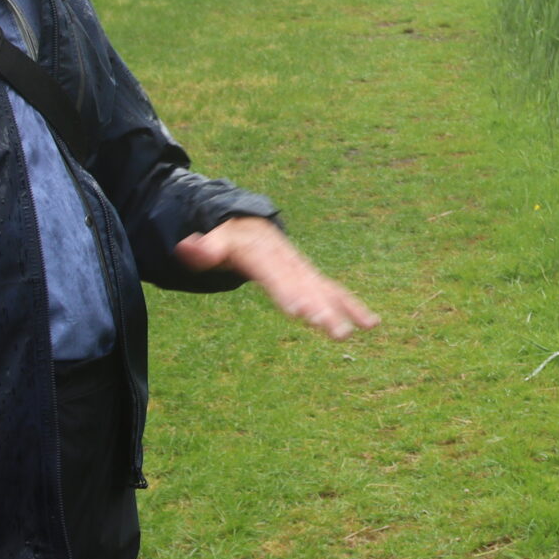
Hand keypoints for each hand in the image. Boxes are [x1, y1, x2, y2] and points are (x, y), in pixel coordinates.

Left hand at [176, 217, 379, 340]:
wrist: (250, 224)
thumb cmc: (228, 237)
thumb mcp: (214, 240)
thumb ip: (204, 247)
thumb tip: (186, 247)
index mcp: (265, 253)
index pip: (276, 276)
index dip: (288, 292)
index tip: (300, 311)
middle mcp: (289, 261)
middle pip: (305, 286)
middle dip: (319, 308)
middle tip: (332, 330)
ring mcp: (303, 269)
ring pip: (323, 290)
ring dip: (338, 312)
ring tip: (350, 334)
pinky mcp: (311, 278)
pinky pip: (334, 291)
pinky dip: (352, 306)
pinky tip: (371, 324)